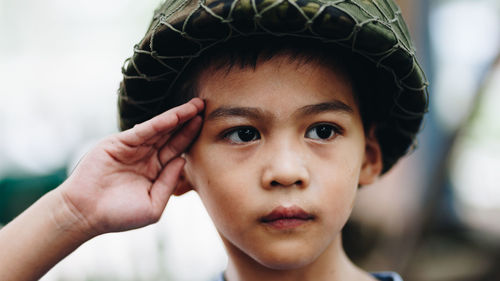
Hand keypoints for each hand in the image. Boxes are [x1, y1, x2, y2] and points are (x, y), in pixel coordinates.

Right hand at [58, 98, 203, 236]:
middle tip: (205, 107)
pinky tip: (176, 115)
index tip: (207, 127)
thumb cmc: (119, 215)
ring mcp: (133, 148)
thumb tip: (182, 161)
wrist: (86, 214)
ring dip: (178, 116)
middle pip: (172, 136)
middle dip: (189, 122)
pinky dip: (160, 122)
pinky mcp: (119, 143)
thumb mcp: (153, 205)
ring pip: (160, 129)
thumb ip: (169, 183)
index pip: (177, 151)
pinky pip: (144, 131)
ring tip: (196, 105)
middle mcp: (146, 157)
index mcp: (155, 172)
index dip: (191, 138)